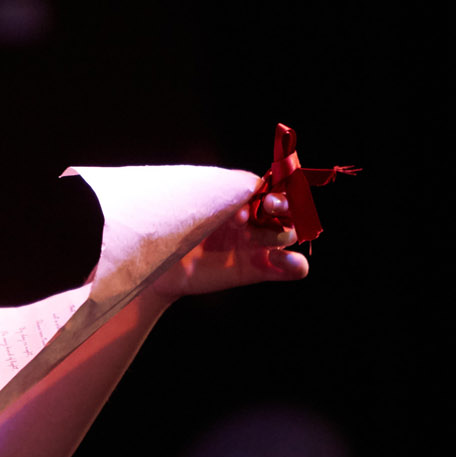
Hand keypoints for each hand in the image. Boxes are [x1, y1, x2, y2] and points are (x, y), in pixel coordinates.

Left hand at [145, 192, 308, 302]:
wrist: (160, 260)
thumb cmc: (176, 225)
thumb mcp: (197, 201)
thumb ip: (224, 191)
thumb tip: (253, 187)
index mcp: (241, 200)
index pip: (270, 187)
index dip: (270, 189)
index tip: (258, 196)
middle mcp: (253, 220)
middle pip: (286, 209)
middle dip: (282, 206)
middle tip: (267, 207)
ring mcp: (257, 245)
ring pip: (288, 234)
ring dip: (280, 233)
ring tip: (254, 237)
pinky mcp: (258, 269)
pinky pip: (291, 268)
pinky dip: (295, 264)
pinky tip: (284, 261)